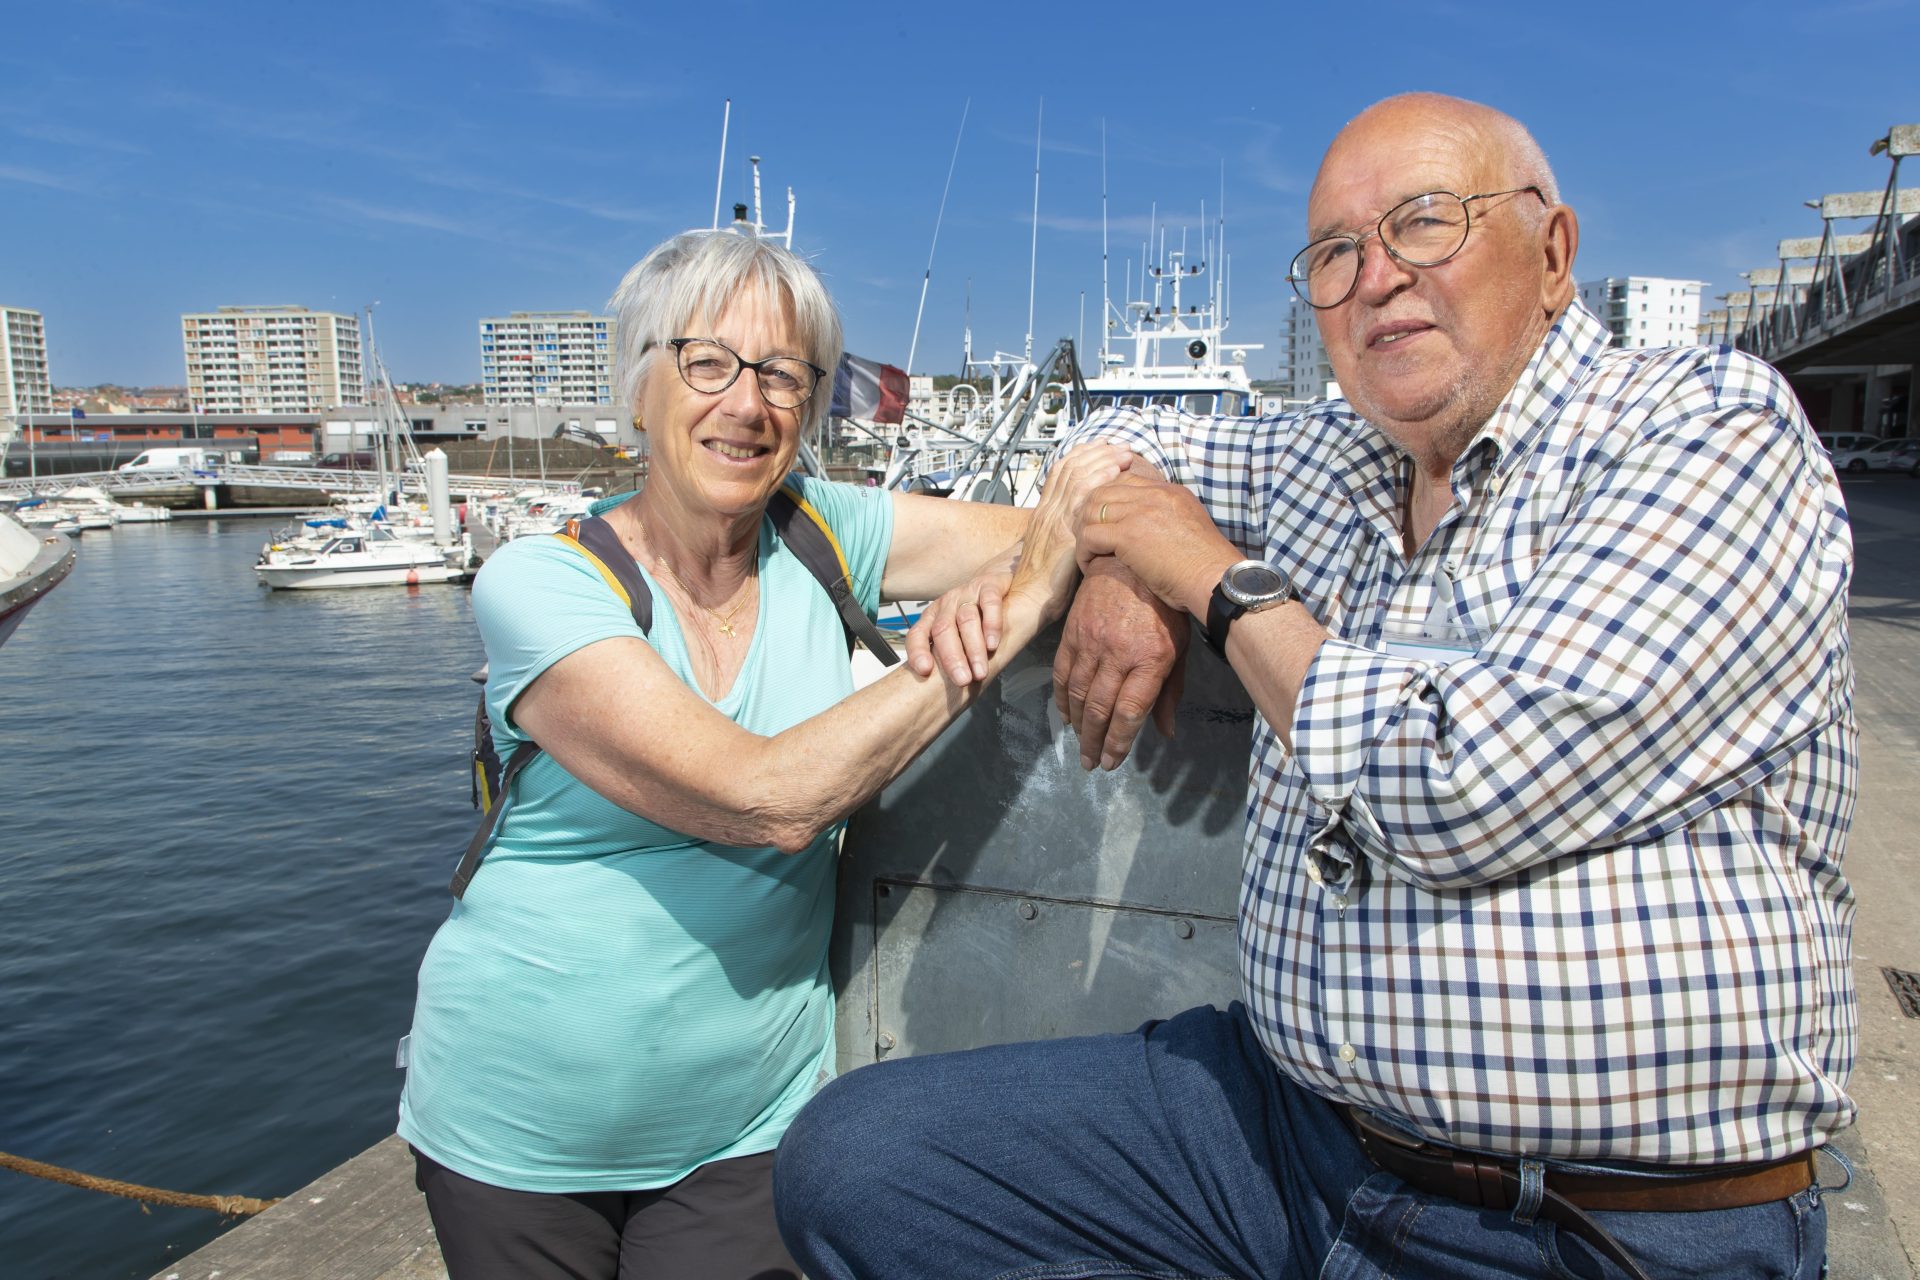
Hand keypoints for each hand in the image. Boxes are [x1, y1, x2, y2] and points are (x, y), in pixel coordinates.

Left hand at [906, 545, 1016, 685]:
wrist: (999, 579)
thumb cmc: (976, 615)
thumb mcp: (958, 633)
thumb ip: (950, 654)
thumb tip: (941, 694)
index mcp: (932, 617)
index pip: (917, 634)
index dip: (918, 652)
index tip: (925, 671)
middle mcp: (947, 604)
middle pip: (943, 630)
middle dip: (952, 658)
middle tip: (962, 681)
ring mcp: (967, 592)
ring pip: (966, 619)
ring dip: (973, 648)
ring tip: (980, 672)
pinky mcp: (989, 584)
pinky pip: (989, 602)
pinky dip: (991, 624)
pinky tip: (994, 643)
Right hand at [1008, 445, 1132, 619]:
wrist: (1027, 601)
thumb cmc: (1044, 584)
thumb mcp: (1053, 551)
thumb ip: (1067, 534)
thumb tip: (1089, 526)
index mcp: (1044, 513)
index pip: (1061, 472)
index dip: (1082, 455)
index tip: (1102, 446)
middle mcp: (1047, 511)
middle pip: (1070, 467)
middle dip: (1097, 452)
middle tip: (1120, 445)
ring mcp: (1054, 519)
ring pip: (1077, 475)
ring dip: (1103, 460)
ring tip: (1124, 454)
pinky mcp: (1063, 531)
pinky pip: (1081, 497)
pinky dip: (1098, 479)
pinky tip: (1115, 472)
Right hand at [1054, 557, 1188, 769]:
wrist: (1131, 562)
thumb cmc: (1163, 608)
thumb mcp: (1178, 649)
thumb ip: (1170, 692)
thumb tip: (1165, 733)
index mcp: (1150, 659)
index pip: (1128, 712)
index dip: (1118, 742)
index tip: (1112, 762)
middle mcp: (1118, 654)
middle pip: (1099, 708)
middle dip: (1093, 741)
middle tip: (1090, 762)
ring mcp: (1091, 642)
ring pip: (1077, 694)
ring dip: (1076, 725)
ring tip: (1079, 745)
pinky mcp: (1073, 632)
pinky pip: (1061, 671)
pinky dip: (1060, 698)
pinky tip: (1065, 715)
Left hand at [1074, 477, 1236, 618]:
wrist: (1214, 579)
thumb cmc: (1206, 566)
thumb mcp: (1190, 528)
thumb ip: (1170, 519)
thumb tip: (1153, 531)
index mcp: (1169, 492)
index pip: (1125, 482)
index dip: (1107, 499)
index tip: (1103, 521)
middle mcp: (1153, 495)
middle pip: (1102, 491)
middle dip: (1088, 513)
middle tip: (1086, 536)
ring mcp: (1140, 512)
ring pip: (1091, 510)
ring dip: (1084, 532)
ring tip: (1087, 551)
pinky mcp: (1128, 534)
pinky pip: (1090, 535)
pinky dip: (1084, 551)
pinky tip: (1088, 565)